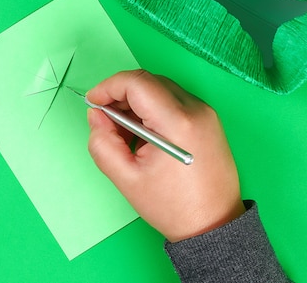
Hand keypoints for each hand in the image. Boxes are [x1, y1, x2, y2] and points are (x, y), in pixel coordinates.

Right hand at [86, 70, 244, 241]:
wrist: (213, 224)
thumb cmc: (173, 207)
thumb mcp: (126, 179)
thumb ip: (103, 143)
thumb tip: (96, 116)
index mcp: (177, 123)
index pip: (137, 83)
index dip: (109, 87)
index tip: (93, 101)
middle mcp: (196, 110)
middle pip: (149, 82)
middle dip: (121, 95)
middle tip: (106, 120)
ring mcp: (206, 113)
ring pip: (161, 89)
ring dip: (137, 102)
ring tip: (125, 134)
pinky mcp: (208, 119)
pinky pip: (174, 101)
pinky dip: (153, 109)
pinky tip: (145, 136)